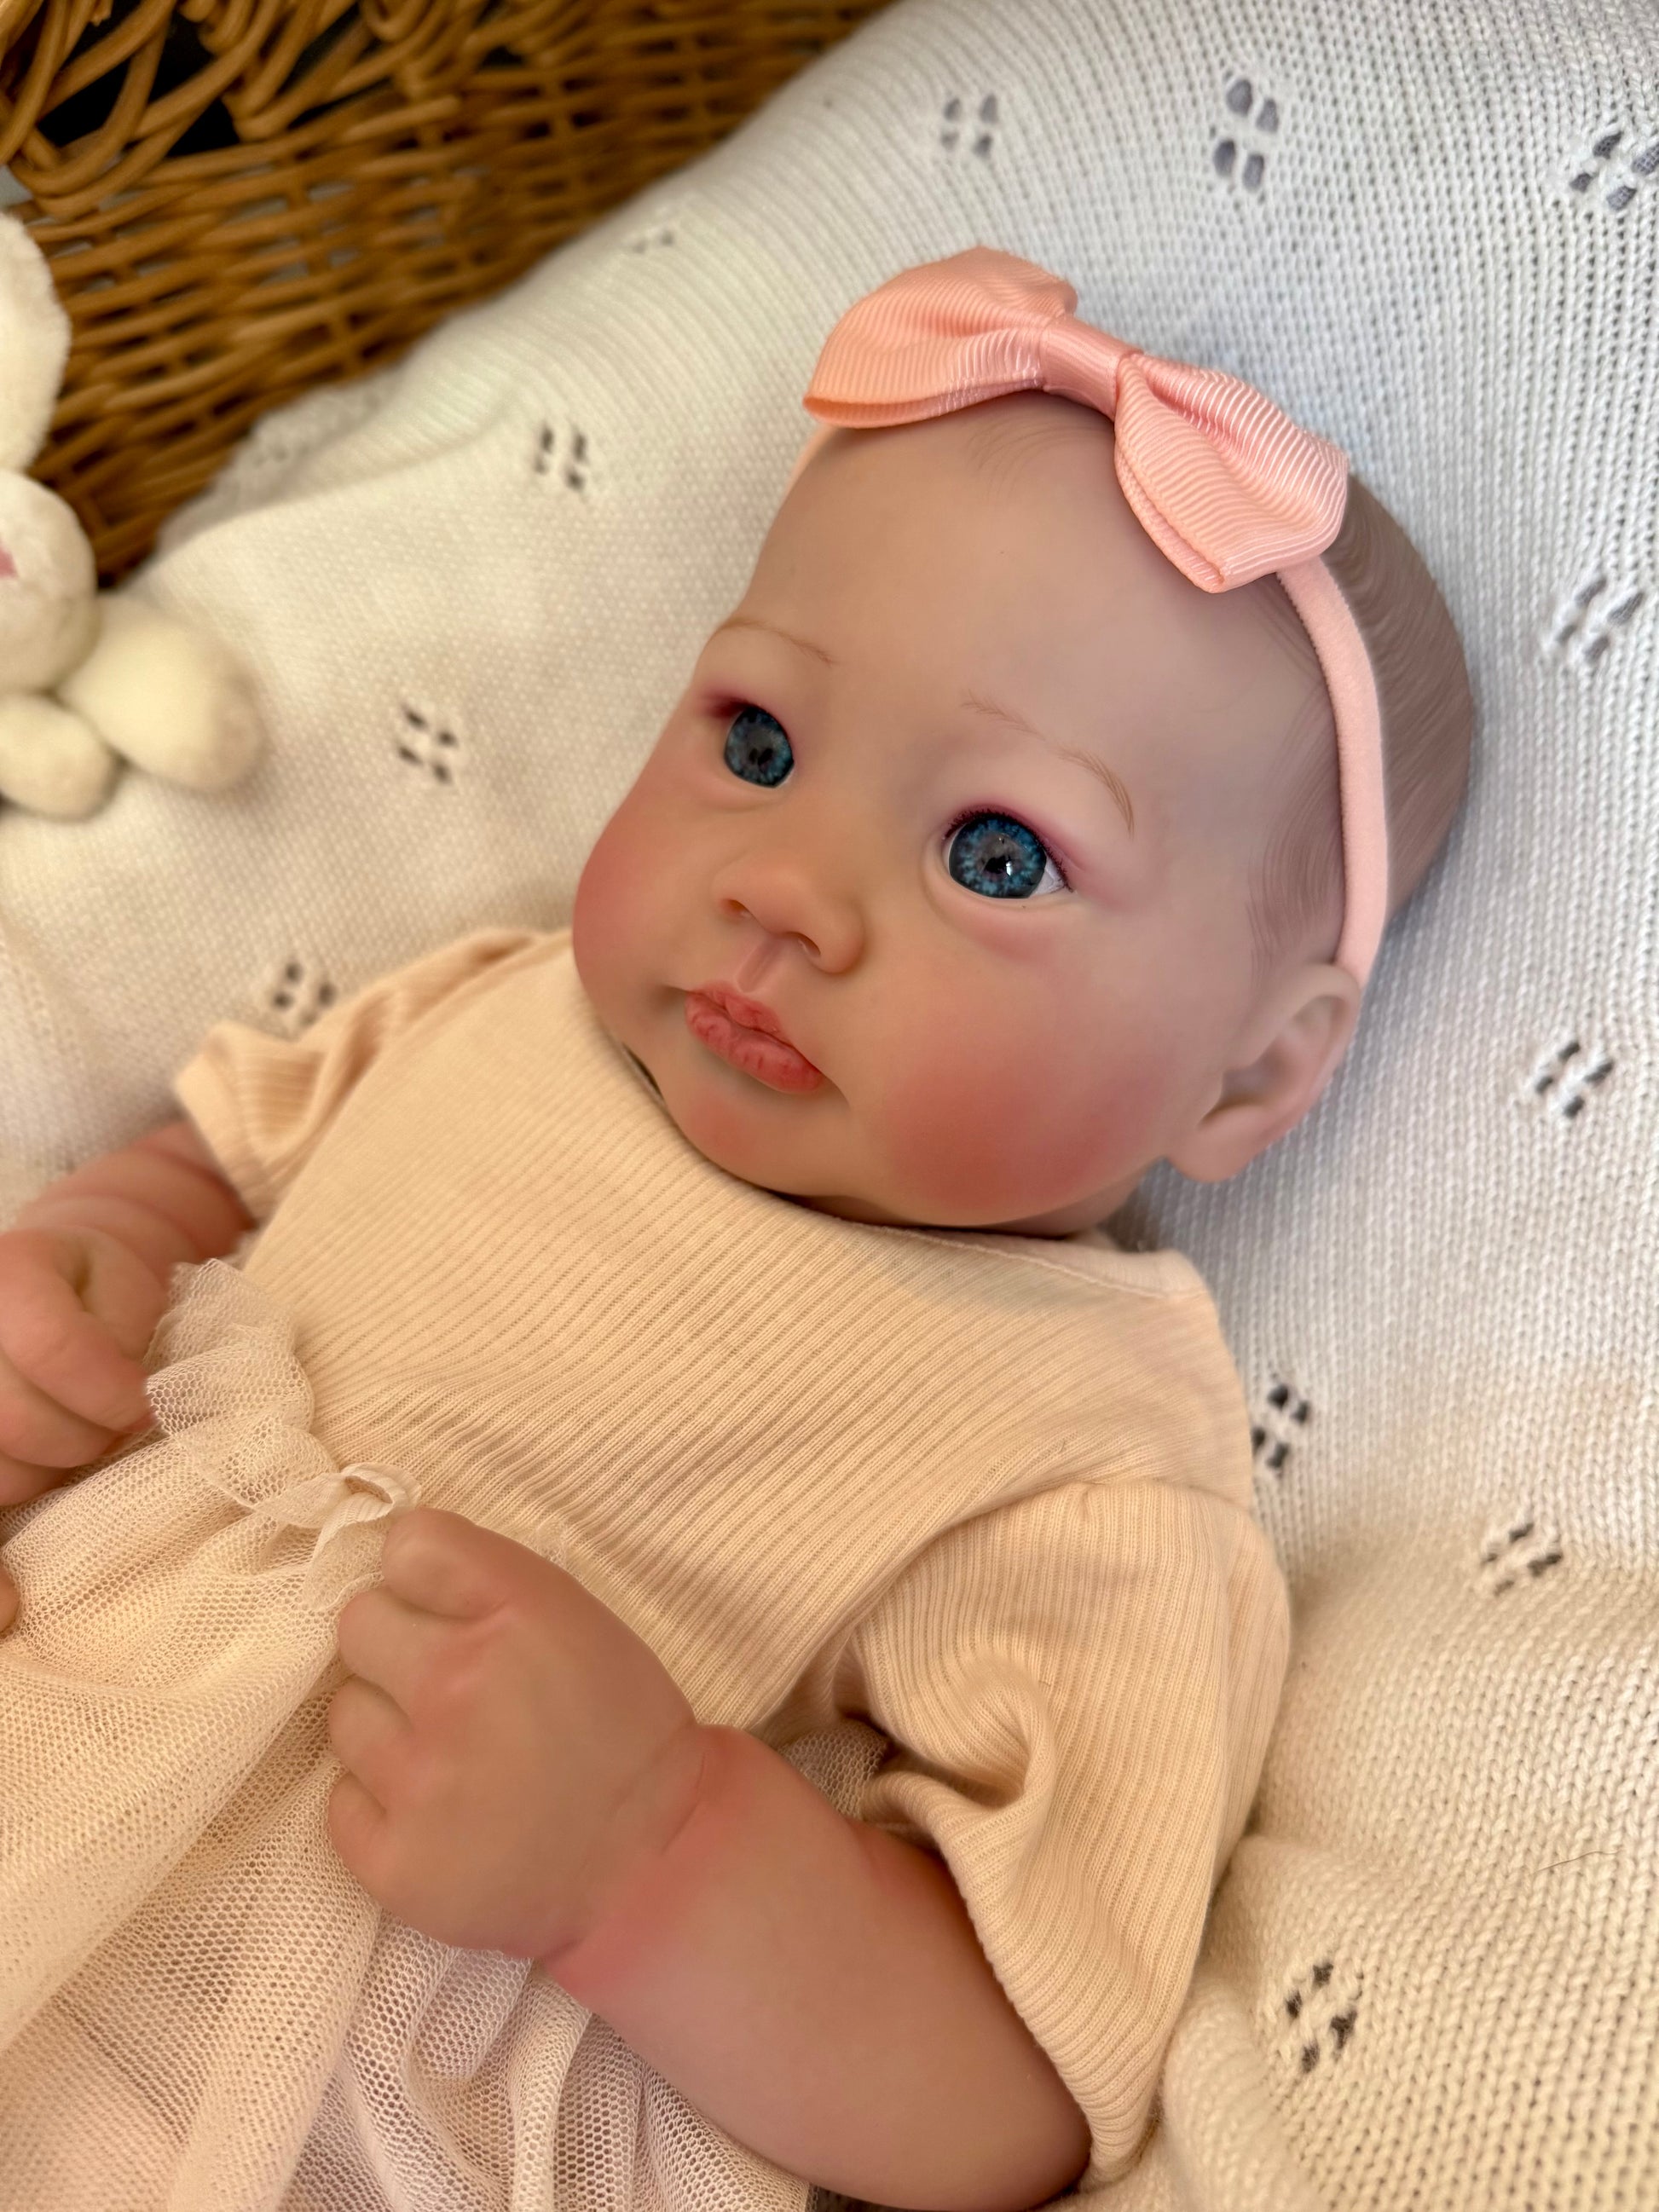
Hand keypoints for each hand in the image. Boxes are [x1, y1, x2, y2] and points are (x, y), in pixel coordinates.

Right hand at [0, 1226, 162, 1629]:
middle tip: (112, 1427)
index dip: (108, 1388)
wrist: (58, 1293)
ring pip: (0, 1476)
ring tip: (69, 1449)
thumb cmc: (99, 1297)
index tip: (141, 1405)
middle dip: (80, 1438)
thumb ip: (116, 1337)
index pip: (50, 1348)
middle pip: (15, 1423)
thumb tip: (126, 1411)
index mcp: (7, 1275)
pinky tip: (10, 1609)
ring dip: (46, 1477)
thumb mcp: (121, 1286)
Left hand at [327, 1507, 708, 1961]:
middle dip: (397, 1646)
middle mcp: (457, 1689)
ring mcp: (421, 1783)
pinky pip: (341, 1801)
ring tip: (447, 1755)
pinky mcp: (397, 1865)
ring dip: (386, 1727)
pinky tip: (437, 1811)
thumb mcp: (578, 1618)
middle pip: (358, 1624)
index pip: (408, 1547)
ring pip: (344, 1714)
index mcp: (517, 1618)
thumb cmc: (620, 1727)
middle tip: (445, 1685)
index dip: (426, 1577)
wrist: (654, 1862)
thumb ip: (487, 1580)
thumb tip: (393, 1562)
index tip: (446, 1607)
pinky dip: (380, 1804)